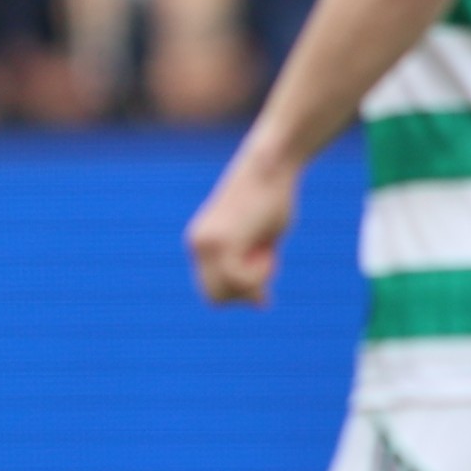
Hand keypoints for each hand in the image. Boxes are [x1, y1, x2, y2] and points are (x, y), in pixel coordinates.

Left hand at [185, 149, 298, 303]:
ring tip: (267, 250)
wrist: (271, 166)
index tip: (265, 274)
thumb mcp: (262, 242)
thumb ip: (253, 271)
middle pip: (215, 298)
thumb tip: (259, 305)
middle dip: (245, 291)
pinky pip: (240, 279)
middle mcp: (198, 245)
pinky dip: (260, 272)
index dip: (240, 292)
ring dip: (254, 280)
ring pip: (227, 291)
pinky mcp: (222, 241)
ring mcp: (207, 244)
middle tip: (267, 262)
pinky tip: (268, 247)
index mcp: (201, 244)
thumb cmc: (272, 199)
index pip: (212, 291)